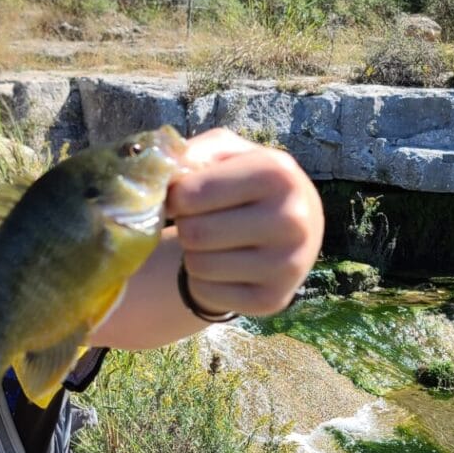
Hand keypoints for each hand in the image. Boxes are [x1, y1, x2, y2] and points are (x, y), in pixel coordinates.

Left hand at [166, 129, 323, 316]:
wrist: (294, 228)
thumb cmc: (248, 183)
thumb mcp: (225, 153)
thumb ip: (190, 153)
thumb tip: (158, 175)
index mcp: (277, 173)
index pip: (191, 193)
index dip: (176, 196)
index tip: (185, 196)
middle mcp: (291, 219)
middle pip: (194, 232)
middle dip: (187, 225)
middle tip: (203, 220)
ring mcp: (287, 264)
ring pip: (198, 265)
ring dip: (193, 254)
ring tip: (216, 242)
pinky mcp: (273, 299)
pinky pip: (206, 292)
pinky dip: (203, 281)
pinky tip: (226, 266)